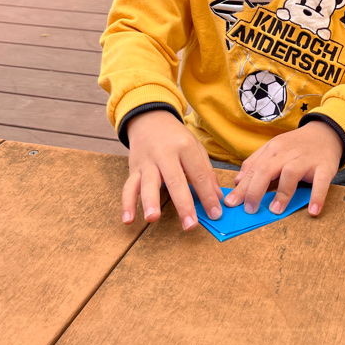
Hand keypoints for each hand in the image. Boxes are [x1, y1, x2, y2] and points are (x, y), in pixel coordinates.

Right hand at [121, 110, 222, 230]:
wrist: (149, 119)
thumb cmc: (176, 138)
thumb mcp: (196, 148)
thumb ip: (207, 172)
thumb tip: (218, 197)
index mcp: (185, 147)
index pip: (199, 174)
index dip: (208, 195)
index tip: (215, 214)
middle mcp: (165, 154)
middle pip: (175, 180)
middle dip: (183, 205)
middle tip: (190, 225)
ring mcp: (147, 162)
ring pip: (148, 183)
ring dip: (150, 202)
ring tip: (153, 218)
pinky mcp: (134, 169)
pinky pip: (128, 187)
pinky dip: (127, 203)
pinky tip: (128, 219)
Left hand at [224, 122, 342, 217]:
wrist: (326, 132)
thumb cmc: (297, 145)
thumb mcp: (274, 148)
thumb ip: (255, 162)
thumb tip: (238, 180)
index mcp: (273, 149)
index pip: (254, 169)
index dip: (242, 187)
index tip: (231, 203)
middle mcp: (287, 153)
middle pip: (267, 169)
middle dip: (255, 190)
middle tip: (249, 209)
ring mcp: (306, 160)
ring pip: (290, 173)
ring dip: (282, 193)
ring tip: (275, 210)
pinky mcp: (325, 167)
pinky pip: (321, 182)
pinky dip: (317, 196)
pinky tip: (313, 210)